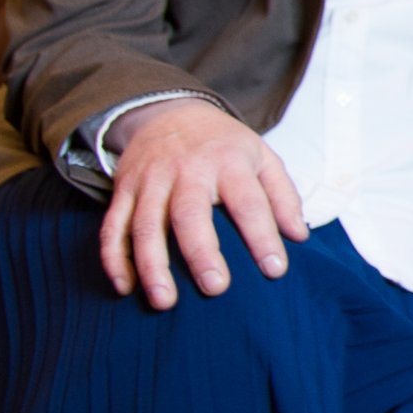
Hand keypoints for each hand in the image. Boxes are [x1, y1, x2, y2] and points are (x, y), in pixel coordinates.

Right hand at [100, 99, 307, 308]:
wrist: (169, 111)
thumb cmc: (223, 144)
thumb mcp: (262, 156)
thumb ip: (283, 195)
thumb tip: (299, 235)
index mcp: (228, 161)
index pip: (249, 202)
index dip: (262, 236)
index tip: (274, 270)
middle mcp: (187, 170)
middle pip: (190, 214)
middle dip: (202, 253)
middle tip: (215, 288)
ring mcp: (151, 180)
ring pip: (146, 224)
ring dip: (152, 265)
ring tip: (164, 301)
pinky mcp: (123, 190)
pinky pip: (113, 226)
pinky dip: (114, 258)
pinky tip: (125, 287)